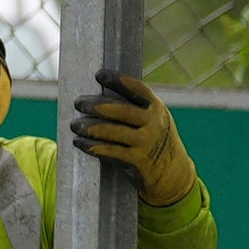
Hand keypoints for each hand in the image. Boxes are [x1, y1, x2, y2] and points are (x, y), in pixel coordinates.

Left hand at [68, 69, 199, 206]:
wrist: (173, 173)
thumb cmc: (154, 140)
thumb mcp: (153, 119)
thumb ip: (135, 107)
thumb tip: (99, 94)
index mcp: (156, 107)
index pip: (137, 89)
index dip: (118, 81)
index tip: (99, 74)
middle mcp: (153, 123)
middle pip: (121, 110)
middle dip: (96, 105)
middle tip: (78, 103)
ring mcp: (147, 142)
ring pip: (114, 131)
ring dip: (91, 127)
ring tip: (74, 125)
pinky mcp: (139, 160)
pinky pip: (112, 151)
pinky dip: (94, 146)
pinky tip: (80, 143)